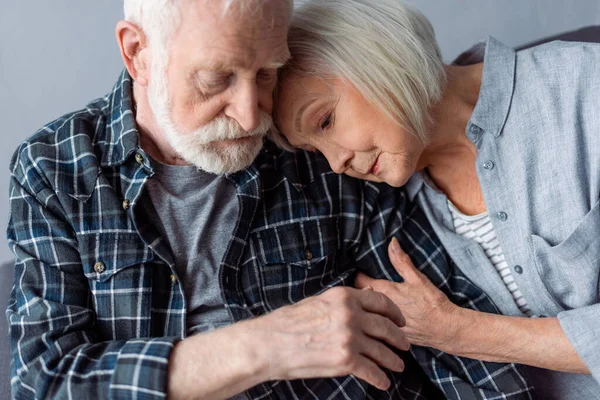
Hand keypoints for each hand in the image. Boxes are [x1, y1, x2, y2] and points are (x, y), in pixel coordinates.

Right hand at [253, 286, 409, 389]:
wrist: (270, 343)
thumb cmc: (289, 322)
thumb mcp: (319, 301)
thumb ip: (344, 302)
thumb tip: (366, 297)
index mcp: (344, 297)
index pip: (381, 302)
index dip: (395, 313)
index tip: (401, 321)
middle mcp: (351, 315)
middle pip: (386, 327)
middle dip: (399, 339)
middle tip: (406, 345)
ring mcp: (350, 338)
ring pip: (382, 351)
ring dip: (393, 360)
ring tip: (398, 365)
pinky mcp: (345, 360)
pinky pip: (371, 371)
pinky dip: (380, 378)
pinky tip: (383, 382)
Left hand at [355, 237, 458, 349]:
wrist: (447, 329)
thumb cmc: (432, 303)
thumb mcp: (417, 278)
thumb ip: (400, 260)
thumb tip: (391, 242)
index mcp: (384, 292)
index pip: (358, 281)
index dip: (359, 275)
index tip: (362, 273)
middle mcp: (379, 310)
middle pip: (362, 297)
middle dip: (363, 291)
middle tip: (370, 286)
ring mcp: (383, 324)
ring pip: (368, 312)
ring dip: (370, 307)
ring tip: (376, 303)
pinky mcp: (389, 336)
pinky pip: (377, 326)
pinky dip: (379, 320)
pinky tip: (386, 318)